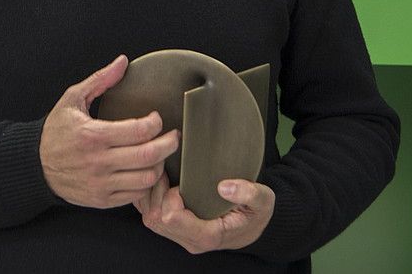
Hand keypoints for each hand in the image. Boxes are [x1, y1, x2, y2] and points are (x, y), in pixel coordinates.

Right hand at [39, 55, 179, 208]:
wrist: (36, 165)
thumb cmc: (56, 131)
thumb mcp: (72, 99)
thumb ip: (100, 80)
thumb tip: (122, 62)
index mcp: (93, 135)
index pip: (139, 131)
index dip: (155, 123)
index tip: (156, 118)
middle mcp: (99, 161)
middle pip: (149, 155)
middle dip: (169, 143)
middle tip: (174, 136)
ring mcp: (101, 183)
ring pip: (147, 178)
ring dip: (160, 164)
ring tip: (159, 154)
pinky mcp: (102, 199)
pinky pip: (135, 195)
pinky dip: (146, 183)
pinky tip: (145, 170)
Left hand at [136, 177, 274, 253]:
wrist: (253, 227)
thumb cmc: (256, 213)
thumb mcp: (263, 200)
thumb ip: (249, 193)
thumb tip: (224, 187)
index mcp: (209, 235)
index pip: (172, 218)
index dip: (170, 196)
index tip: (180, 181)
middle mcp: (191, 240)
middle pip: (155, 218)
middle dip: (155, 192)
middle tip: (162, 170)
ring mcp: (182, 237)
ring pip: (149, 218)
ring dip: (149, 194)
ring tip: (158, 173)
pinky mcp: (175, 231)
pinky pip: (151, 216)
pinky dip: (148, 198)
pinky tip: (157, 181)